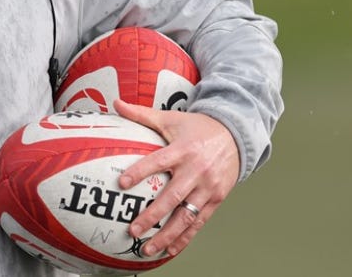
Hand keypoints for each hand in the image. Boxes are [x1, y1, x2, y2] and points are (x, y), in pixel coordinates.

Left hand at [114, 99, 239, 257]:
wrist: (236, 134)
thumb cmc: (197, 128)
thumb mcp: (171, 119)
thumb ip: (142, 114)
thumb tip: (116, 103)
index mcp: (183, 150)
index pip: (158, 162)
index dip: (140, 172)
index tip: (121, 183)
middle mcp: (197, 170)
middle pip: (173, 196)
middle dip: (153, 215)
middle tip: (133, 229)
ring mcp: (209, 187)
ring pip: (187, 216)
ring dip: (167, 235)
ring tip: (148, 248)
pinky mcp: (217, 198)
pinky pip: (200, 222)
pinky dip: (185, 237)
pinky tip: (171, 249)